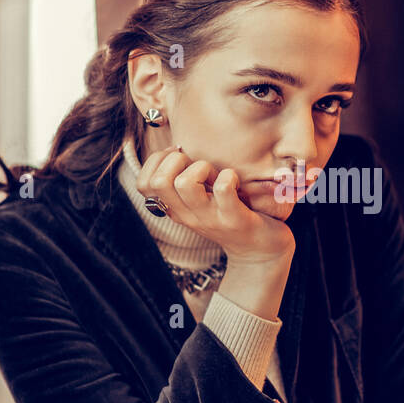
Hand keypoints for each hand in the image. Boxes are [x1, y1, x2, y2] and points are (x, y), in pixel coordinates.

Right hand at [136, 147, 294, 265]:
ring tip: (216, 175)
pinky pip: (222, 189)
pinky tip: (235, 182)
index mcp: (176, 209)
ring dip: (202, 168)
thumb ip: (185, 183)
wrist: (260, 253)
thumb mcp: (200, 204)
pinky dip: (229, 177)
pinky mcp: (234, 219)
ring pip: (185, 183)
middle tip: (198, 166)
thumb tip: (175, 149)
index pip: (143, 185)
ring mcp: (209, 218)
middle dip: (176, 160)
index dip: (156, 162)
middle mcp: (188, 215)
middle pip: (159, 182)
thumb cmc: (230, 218)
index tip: (178, 157)